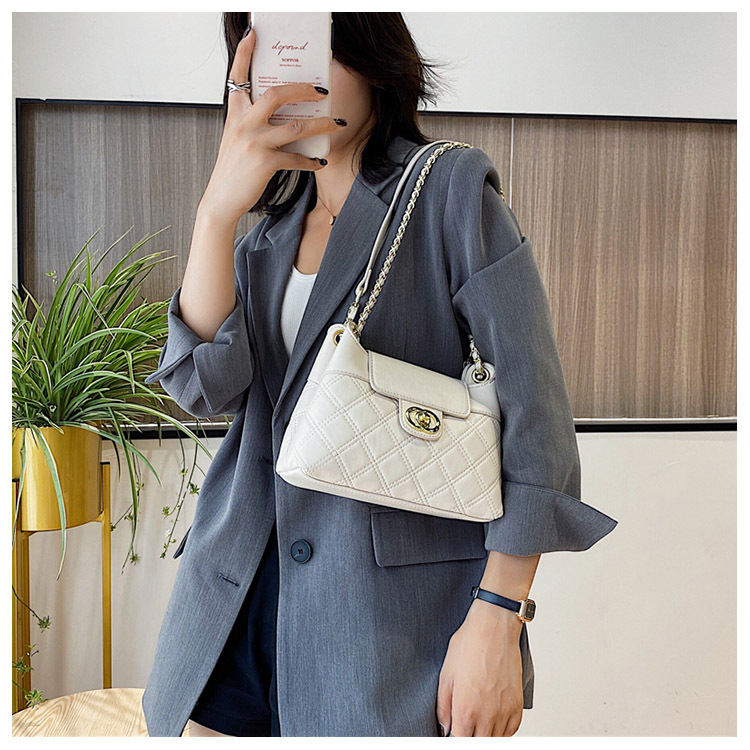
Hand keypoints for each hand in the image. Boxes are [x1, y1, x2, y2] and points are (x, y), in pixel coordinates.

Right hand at [200, 26, 344, 224]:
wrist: (221, 200)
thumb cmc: (231, 171)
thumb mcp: (235, 139)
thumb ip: (252, 123)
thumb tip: (281, 116)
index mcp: (235, 114)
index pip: (237, 77)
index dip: (244, 54)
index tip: (253, 35)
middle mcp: (244, 123)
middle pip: (277, 95)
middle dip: (304, 90)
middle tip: (322, 90)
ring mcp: (255, 142)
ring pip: (296, 127)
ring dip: (322, 126)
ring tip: (338, 124)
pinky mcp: (265, 162)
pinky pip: (296, 158)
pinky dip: (311, 161)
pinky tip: (320, 162)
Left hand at [436, 600, 524, 736]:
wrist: (493, 628)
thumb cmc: (470, 645)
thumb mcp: (446, 674)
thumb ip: (443, 706)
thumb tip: (444, 726)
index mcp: (465, 709)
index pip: (459, 741)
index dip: (454, 737)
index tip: (452, 731)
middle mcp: (487, 715)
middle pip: (478, 743)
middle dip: (469, 736)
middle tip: (464, 725)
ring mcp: (504, 711)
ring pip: (495, 740)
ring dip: (485, 735)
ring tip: (477, 723)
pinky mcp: (517, 704)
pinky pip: (511, 730)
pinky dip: (502, 731)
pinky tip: (493, 723)